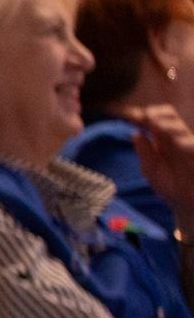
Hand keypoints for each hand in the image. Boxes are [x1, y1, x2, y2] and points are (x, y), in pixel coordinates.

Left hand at [126, 105, 193, 219]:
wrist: (187, 203)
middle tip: (142, 118)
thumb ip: (144, 152)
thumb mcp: (151, 169)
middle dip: (155, 114)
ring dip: (167, 125)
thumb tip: (135, 133)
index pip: (156, 118)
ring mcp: (189, 146)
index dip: (143, 115)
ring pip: (181, 129)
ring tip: (155, 124)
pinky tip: (177, 144)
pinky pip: (193, 147)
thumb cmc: (169, 185)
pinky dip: (186, 144)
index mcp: (163, 140)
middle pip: (170, 116)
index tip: (130, 117)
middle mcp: (177, 139)